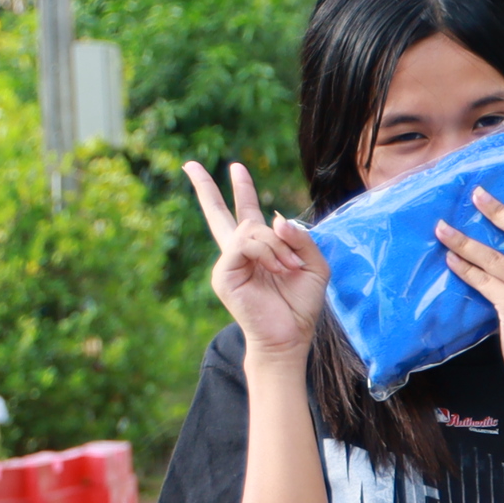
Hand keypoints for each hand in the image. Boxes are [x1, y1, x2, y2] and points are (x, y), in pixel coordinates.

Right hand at [186, 160, 327, 366]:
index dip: (241, 190)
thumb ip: (301, 239)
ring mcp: (228, 264)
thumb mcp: (314, 266)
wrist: (289, 338)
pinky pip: (245, 244)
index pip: (245, 214)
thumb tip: (276, 218)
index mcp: (258, 251)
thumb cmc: (300, 306)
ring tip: (290, 268)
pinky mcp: (223, 275)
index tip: (235, 168)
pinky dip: (268, 253)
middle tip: (189, 164)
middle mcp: (238, 255)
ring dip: (277, 245)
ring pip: (250, 229)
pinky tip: (279, 269)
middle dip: (204, 187)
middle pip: (217, 214)